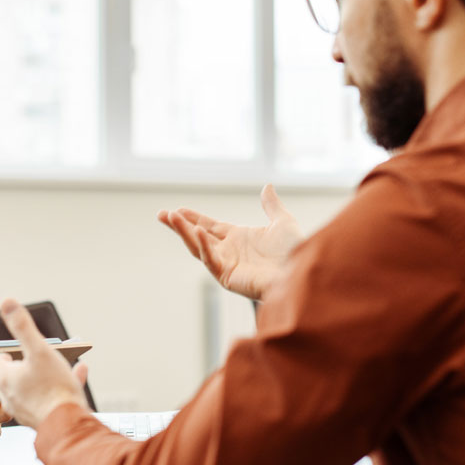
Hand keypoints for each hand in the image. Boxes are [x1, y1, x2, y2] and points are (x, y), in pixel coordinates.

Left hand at [0, 299, 90, 427]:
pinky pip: (47, 397)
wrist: (69, 426)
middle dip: (3, 365)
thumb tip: (7, 302)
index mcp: (5, 379)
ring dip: (29, 374)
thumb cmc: (54, 389)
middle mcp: (10, 396)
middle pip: (0, 378)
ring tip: (40, 363)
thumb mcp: (39, 351)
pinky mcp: (41, 418)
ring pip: (23, 388)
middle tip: (6, 356)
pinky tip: (79, 373)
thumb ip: (23, 327)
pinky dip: (57, 383)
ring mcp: (25, 409)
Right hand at [157, 184, 302, 299]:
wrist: (302, 273)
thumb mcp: (283, 222)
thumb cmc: (296, 252)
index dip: (193, 218)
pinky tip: (197, 231)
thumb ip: (271, 205)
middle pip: (197, 236)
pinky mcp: (228, 277)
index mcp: (238, 239)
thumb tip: (267, 187)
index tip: (177, 209)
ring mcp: (226, 265)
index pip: (209, 226)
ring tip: (171, 217)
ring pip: (198, 246)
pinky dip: (203, 246)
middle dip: (179, 225)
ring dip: (184, 232)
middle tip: (162, 214)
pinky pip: (211, 260)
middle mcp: (229, 252)